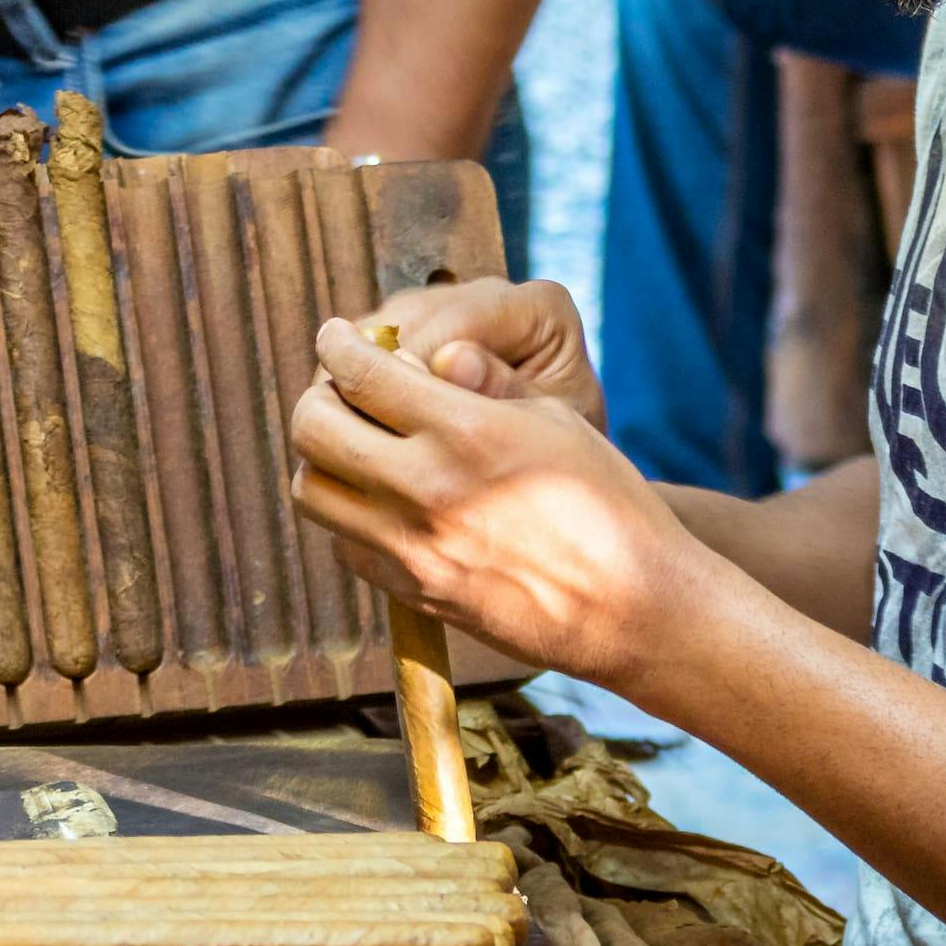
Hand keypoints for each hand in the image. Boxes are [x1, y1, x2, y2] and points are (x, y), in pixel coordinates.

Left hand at [289, 301, 721, 688]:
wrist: (632, 607)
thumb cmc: (608, 503)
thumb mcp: (558, 417)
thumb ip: (486, 381)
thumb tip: (434, 352)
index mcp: (467, 432)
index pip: (361, 373)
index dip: (338, 345)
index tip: (337, 338)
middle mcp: (428, 489)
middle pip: (313, 427)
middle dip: (318, 396)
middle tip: (339, 390)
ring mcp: (414, 548)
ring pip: (313, 489)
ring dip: (324, 459)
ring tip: (356, 447)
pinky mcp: (414, 592)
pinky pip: (345, 543)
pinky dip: (350, 515)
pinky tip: (386, 502)